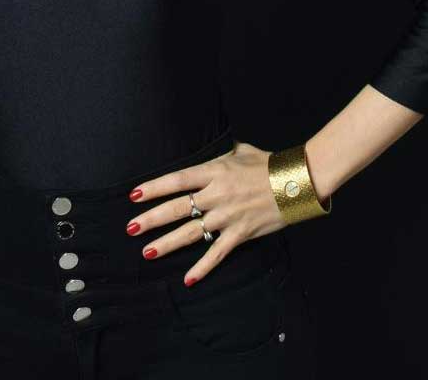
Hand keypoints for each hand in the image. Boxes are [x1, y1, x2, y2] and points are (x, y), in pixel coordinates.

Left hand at [125, 140, 283, 285]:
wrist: (296, 182)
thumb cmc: (268, 164)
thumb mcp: (240, 150)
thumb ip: (220, 153)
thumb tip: (209, 148)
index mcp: (214, 171)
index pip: (176, 180)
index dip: (154, 188)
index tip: (134, 195)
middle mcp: (217, 194)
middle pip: (177, 208)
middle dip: (152, 219)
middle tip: (131, 227)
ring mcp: (228, 216)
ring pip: (192, 232)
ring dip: (168, 243)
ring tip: (147, 251)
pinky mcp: (241, 234)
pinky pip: (217, 253)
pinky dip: (203, 268)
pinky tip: (187, 279)